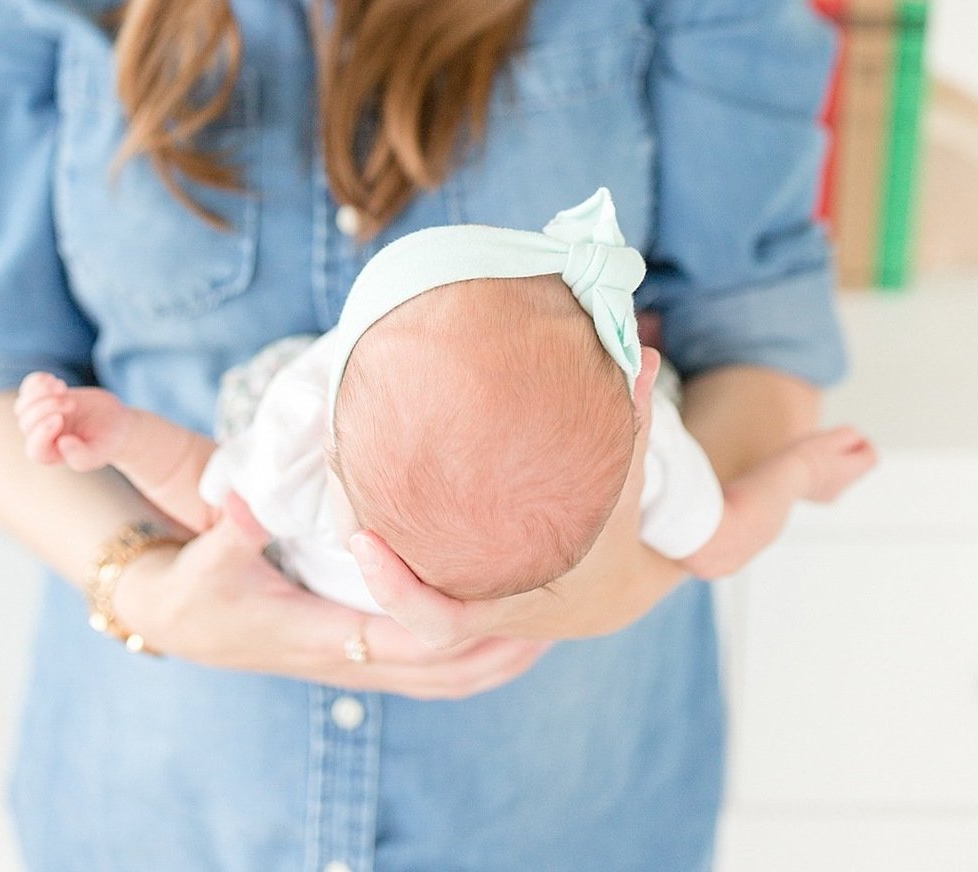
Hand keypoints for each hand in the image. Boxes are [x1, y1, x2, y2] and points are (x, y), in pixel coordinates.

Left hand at [14, 372, 130, 471]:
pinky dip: (35, 382)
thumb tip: (61, 443)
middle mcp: (41, 438)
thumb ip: (82, 456)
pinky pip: (27, 389)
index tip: (60, 418)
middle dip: (47, 408)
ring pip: (23, 406)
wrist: (115, 422)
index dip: (42, 432)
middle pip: (27, 423)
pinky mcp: (45, 399)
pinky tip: (52, 379)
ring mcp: (41, 417)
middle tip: (72, 403)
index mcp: (51, 455)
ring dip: (39, 393)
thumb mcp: (100, 451)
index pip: (35, 448)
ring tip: (62, 387)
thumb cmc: (107, 441)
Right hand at [114, 490, 550, 698]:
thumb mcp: (203, 559)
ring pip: (447, 677)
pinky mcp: (360, 650)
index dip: (448, 608)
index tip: (483, 564)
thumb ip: (231, 530)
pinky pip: (433, 667)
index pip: (406, 637)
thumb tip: (246, 500)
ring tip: (556, 616)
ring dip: (500, 653)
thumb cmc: (193, 584)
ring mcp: (358, 662)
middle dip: (504, 642)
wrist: (178, 618)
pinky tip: (507, 623)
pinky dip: (477, 653)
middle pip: (447, 670)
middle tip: (562, 601)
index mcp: (322, 637)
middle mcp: (350, 659)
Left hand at [347, 349, 683, 645]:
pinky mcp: (462, 586)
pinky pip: (416, 578)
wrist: (617, 590)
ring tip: (343, 492)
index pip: (438, 622)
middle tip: (342, 514)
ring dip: (371, 559)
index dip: (395, 592)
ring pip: (404, 598)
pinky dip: (388, 553)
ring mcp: (470, 604)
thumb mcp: (624, 481)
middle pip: (403, 613)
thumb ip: (629, 419)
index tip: (362, 542)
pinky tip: (366, 493)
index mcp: (513, 601)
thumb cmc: (616, 534)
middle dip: (368, 570)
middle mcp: (483, 611)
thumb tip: (635, 355)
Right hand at [791, 425, 878, 502]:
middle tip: (830, 441)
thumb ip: (847, 435)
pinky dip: (821, 473)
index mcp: (851, 470)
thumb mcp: (829, 437)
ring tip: (814, 451)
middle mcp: (844, 485)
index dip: (866, 444)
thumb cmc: (805, 456)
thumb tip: (856, 436)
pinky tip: (804, 465)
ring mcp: (830, 494)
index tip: (853, 437)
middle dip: (847, 452)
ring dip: (833, 462)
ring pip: (840, 475)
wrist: (782, 478)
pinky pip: (825, 483)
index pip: (872, 458)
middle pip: (856, 467)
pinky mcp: (816, 498)